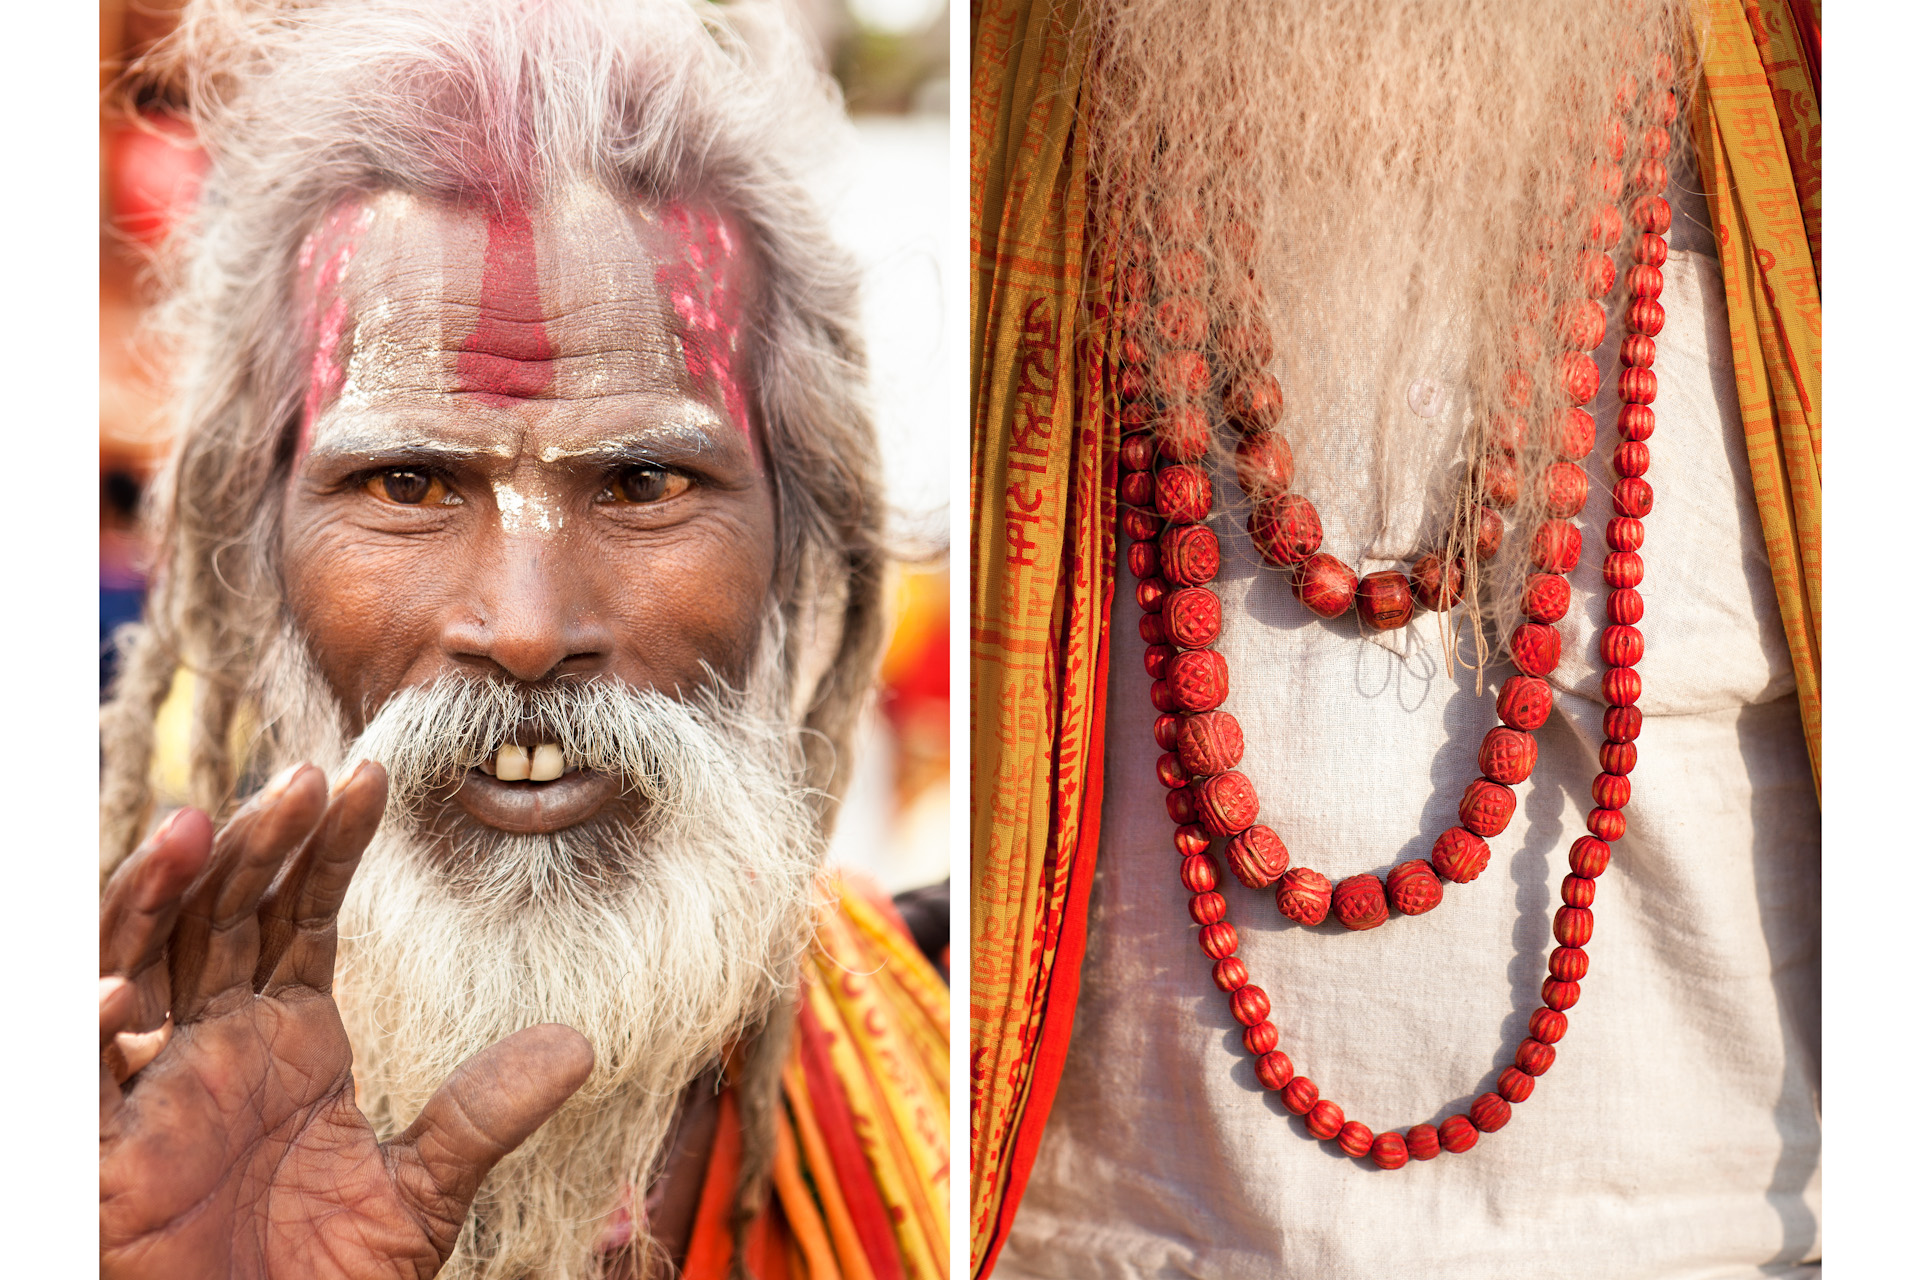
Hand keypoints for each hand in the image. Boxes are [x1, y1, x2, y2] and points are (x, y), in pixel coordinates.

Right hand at [99, 762, 593, 1278]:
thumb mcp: (419, 1192)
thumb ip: (482, 1115)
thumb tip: (579, 1043)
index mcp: (284, 1038)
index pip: (300, 915)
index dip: (329, 847)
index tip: (370, 774)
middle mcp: (211, 1046)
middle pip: (221, 918)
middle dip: (256, 847)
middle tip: (302, 778)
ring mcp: (153, 1092)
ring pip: (138, 967)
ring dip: (159, 899)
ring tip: (197, 828)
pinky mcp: (100, 1158)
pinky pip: (79, 1086)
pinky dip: (89, 1038)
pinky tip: (118, 996)